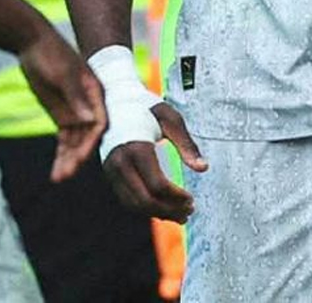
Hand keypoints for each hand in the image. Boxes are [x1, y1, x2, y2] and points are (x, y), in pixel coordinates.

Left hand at [17, 32, 105, 181]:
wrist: (32, 42)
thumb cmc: (51, 53)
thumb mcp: (62, 74)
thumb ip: (76, 96)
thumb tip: (91, 121)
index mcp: (96, 94)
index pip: (99, 123)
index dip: (91, 142)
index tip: (80, 157)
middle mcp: (90, 107)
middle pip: (87, 138)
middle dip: (77, 157)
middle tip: (65, 174)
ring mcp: (76, 113)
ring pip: (75, 143)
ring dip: (68, 161)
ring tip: (58, 178)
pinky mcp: (63, 117)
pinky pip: (65, 141)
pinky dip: (61, 155)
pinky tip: (56, 172)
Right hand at [103, 102, 207, 221]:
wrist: (114, 98)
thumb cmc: (145, 106)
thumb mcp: (170, 119)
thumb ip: (187, 144)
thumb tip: (203, 168)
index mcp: (136, 147)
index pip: (157, 185)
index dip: (177, 197)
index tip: (191, 199)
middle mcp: (120, 161)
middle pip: (144, 200)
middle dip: (169, 211)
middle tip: (188, 212)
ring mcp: (111, 168)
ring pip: (133, 204)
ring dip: (157, 213)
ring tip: (178, 214)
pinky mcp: (108, 172)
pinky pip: (125, 198)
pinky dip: (144, 207)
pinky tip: (161, 205)